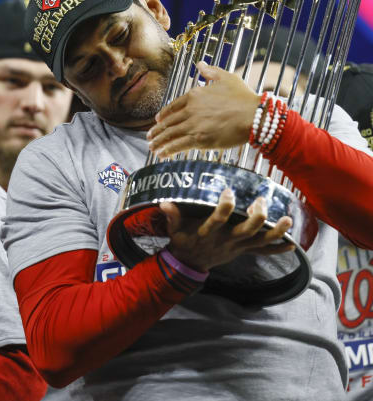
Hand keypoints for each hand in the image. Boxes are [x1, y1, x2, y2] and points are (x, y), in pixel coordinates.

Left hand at [147, 61, 259, 158]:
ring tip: (152, 147)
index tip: (158, 120)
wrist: (254, 115)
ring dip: (159, 142)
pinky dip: (167, 150)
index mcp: (195, 94)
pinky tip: (161, 154)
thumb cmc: (243, 97)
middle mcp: (191, 109)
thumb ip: (210, 72)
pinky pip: (178, 145)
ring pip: (170, 134)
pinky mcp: (199, 139)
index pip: (174, 106)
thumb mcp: (226, 77)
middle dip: (157, 130)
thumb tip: (200, 64)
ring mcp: (193, 125)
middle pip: (169, 121)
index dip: (164, 114)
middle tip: (150, 136)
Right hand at [160, 188, 293, 272]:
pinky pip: (263, 252)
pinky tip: (293, 245)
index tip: (229, 192)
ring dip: (276, 232)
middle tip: (260, 201)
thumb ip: (172, 216)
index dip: (224, 207)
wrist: (189, 265)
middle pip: (247, 231)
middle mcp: (226, 240)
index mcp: (209, 232)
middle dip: (257, 217)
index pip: (218, 219)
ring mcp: (237, 247)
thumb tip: (164, 202)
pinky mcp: (243, 251)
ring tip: (288, 220)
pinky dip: (278, 249)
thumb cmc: (183, 242)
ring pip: (260, 241)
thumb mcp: (174, 230)